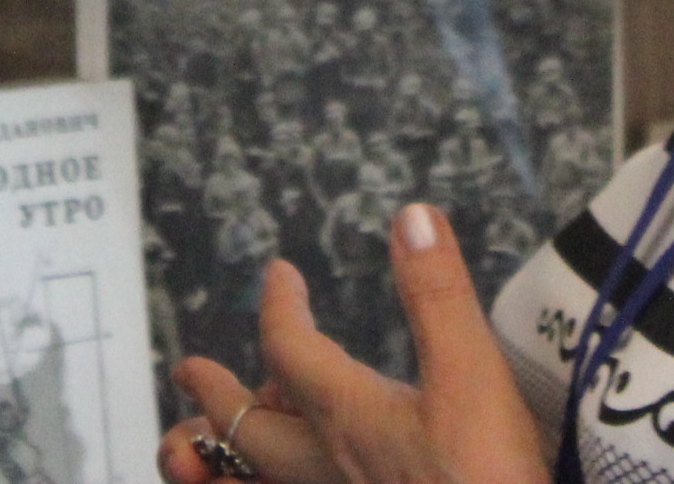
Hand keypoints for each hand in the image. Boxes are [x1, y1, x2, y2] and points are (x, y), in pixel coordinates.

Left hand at [159, 210, 546, 483]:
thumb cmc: (483, 477)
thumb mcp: (472, 377)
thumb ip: (438, 298)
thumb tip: (411, 216)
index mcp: (346, 416)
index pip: (290, 349)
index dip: (279, 307)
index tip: (278, 274)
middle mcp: (325, 469)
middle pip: (250, 433)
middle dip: (218, 397)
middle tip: (189, 373)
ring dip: (224, 460)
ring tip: (195, 447)